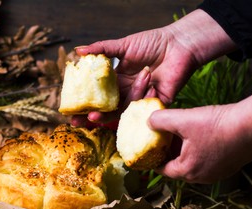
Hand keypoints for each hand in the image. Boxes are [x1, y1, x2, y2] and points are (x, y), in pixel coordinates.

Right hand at [71, 9, 237, 126]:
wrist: (179, 44)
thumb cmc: (153, 42)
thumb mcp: (124, 45)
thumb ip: (102, 49)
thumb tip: (77, 51)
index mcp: (119, 80)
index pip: (100, 96)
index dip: (87, 104)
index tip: (72, 111)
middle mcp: (128, 92)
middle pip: (109, 109)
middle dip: (94, 117)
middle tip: (79, 122)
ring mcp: (141, 99)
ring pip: (124, 109)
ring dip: (119, 105)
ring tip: (116, 99)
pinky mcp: (155, 104)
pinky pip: (144, 107)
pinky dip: (144, 94)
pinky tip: (149, 79)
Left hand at [148, 88, 251, 182]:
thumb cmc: (218, 125)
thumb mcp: (182, 119)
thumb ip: (160, 120)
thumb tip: (149, 121)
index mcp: (187, 171)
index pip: (162, 169)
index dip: (153, 158)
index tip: (149, 149)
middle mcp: (202, 177)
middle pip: (177, 167)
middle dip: (169, 153)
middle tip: (163, 139)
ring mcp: (217, 173)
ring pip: (192, 163)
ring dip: (184, 151)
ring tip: (181, 134)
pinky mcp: (228, 165)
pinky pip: (207, 160)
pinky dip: (199, 150)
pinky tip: (200, 135)